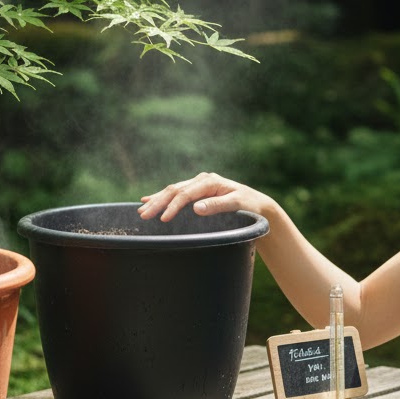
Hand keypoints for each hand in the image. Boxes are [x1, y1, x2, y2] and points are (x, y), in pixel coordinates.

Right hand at [138, 172, 270, 222]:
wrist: (258, 204)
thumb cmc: (250, 205)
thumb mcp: (237, 204)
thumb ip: (217, 205)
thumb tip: (195, 208)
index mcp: (210, 181)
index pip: (185, 194)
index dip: (172, 206)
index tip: (162, 219)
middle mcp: (202, 180)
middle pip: (174, 190)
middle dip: (158, 203)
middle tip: (143, 215)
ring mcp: (198, 184)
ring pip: (172, 190)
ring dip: (157, 200)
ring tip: (141, 210)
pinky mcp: (197, 190)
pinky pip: (176, 192)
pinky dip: (162, 197)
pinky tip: (149, 199)